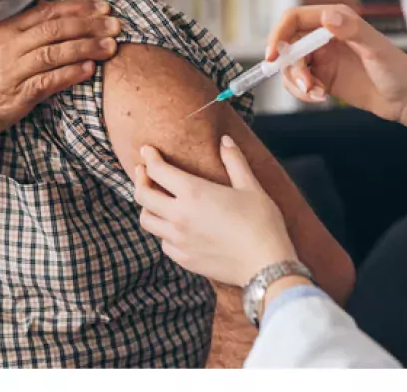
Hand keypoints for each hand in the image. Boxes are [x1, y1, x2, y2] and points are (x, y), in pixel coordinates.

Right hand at [0, 0, 120, 163]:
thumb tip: (55, 25)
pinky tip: (89, 70)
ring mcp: (11, 72)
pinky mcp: (15, 97)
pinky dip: (70, 74)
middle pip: (57, 29)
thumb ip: (20, 37)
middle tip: (117, 24)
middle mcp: (8, 47)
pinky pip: (48, 82)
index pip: (48, 12)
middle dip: (91, 25)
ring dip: (87, 48)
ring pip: (56, 52)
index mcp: (5, 31)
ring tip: (112, 47)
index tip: (103, 7)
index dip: (79, 8)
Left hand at [134, 136, 297, 286]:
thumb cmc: (262, 223)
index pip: (158, 171)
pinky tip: (174, 227)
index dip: (149, 157)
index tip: (147, 151)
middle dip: (140, 180)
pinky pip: (163, 242)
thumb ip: (234, 161)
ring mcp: (178, 240)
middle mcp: (179, 216)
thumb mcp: (250, 187)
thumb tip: (225, 140)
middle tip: (143, 171)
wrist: (266, 265)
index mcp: (193, 193)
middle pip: (143, 195)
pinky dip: (163, 232)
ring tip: (156, 200)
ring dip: (148, 207)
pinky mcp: (183, 259)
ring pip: (147, 221)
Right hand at [268, 5, 406, 150]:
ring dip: (296, 82)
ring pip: (290, 67)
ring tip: (316, 94)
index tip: (273, 54)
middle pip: (288, 46)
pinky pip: (299, 83)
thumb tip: (327, 16)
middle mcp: (325, 36)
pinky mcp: (323, 78)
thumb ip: (352, 30)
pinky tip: (320, 98)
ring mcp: (322, 58)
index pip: (294, 19)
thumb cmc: (399, 70)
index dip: (279, 34)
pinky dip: (302, 92)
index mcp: (336, 21)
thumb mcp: (376, 48)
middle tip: (305, 84)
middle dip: (290, 67)